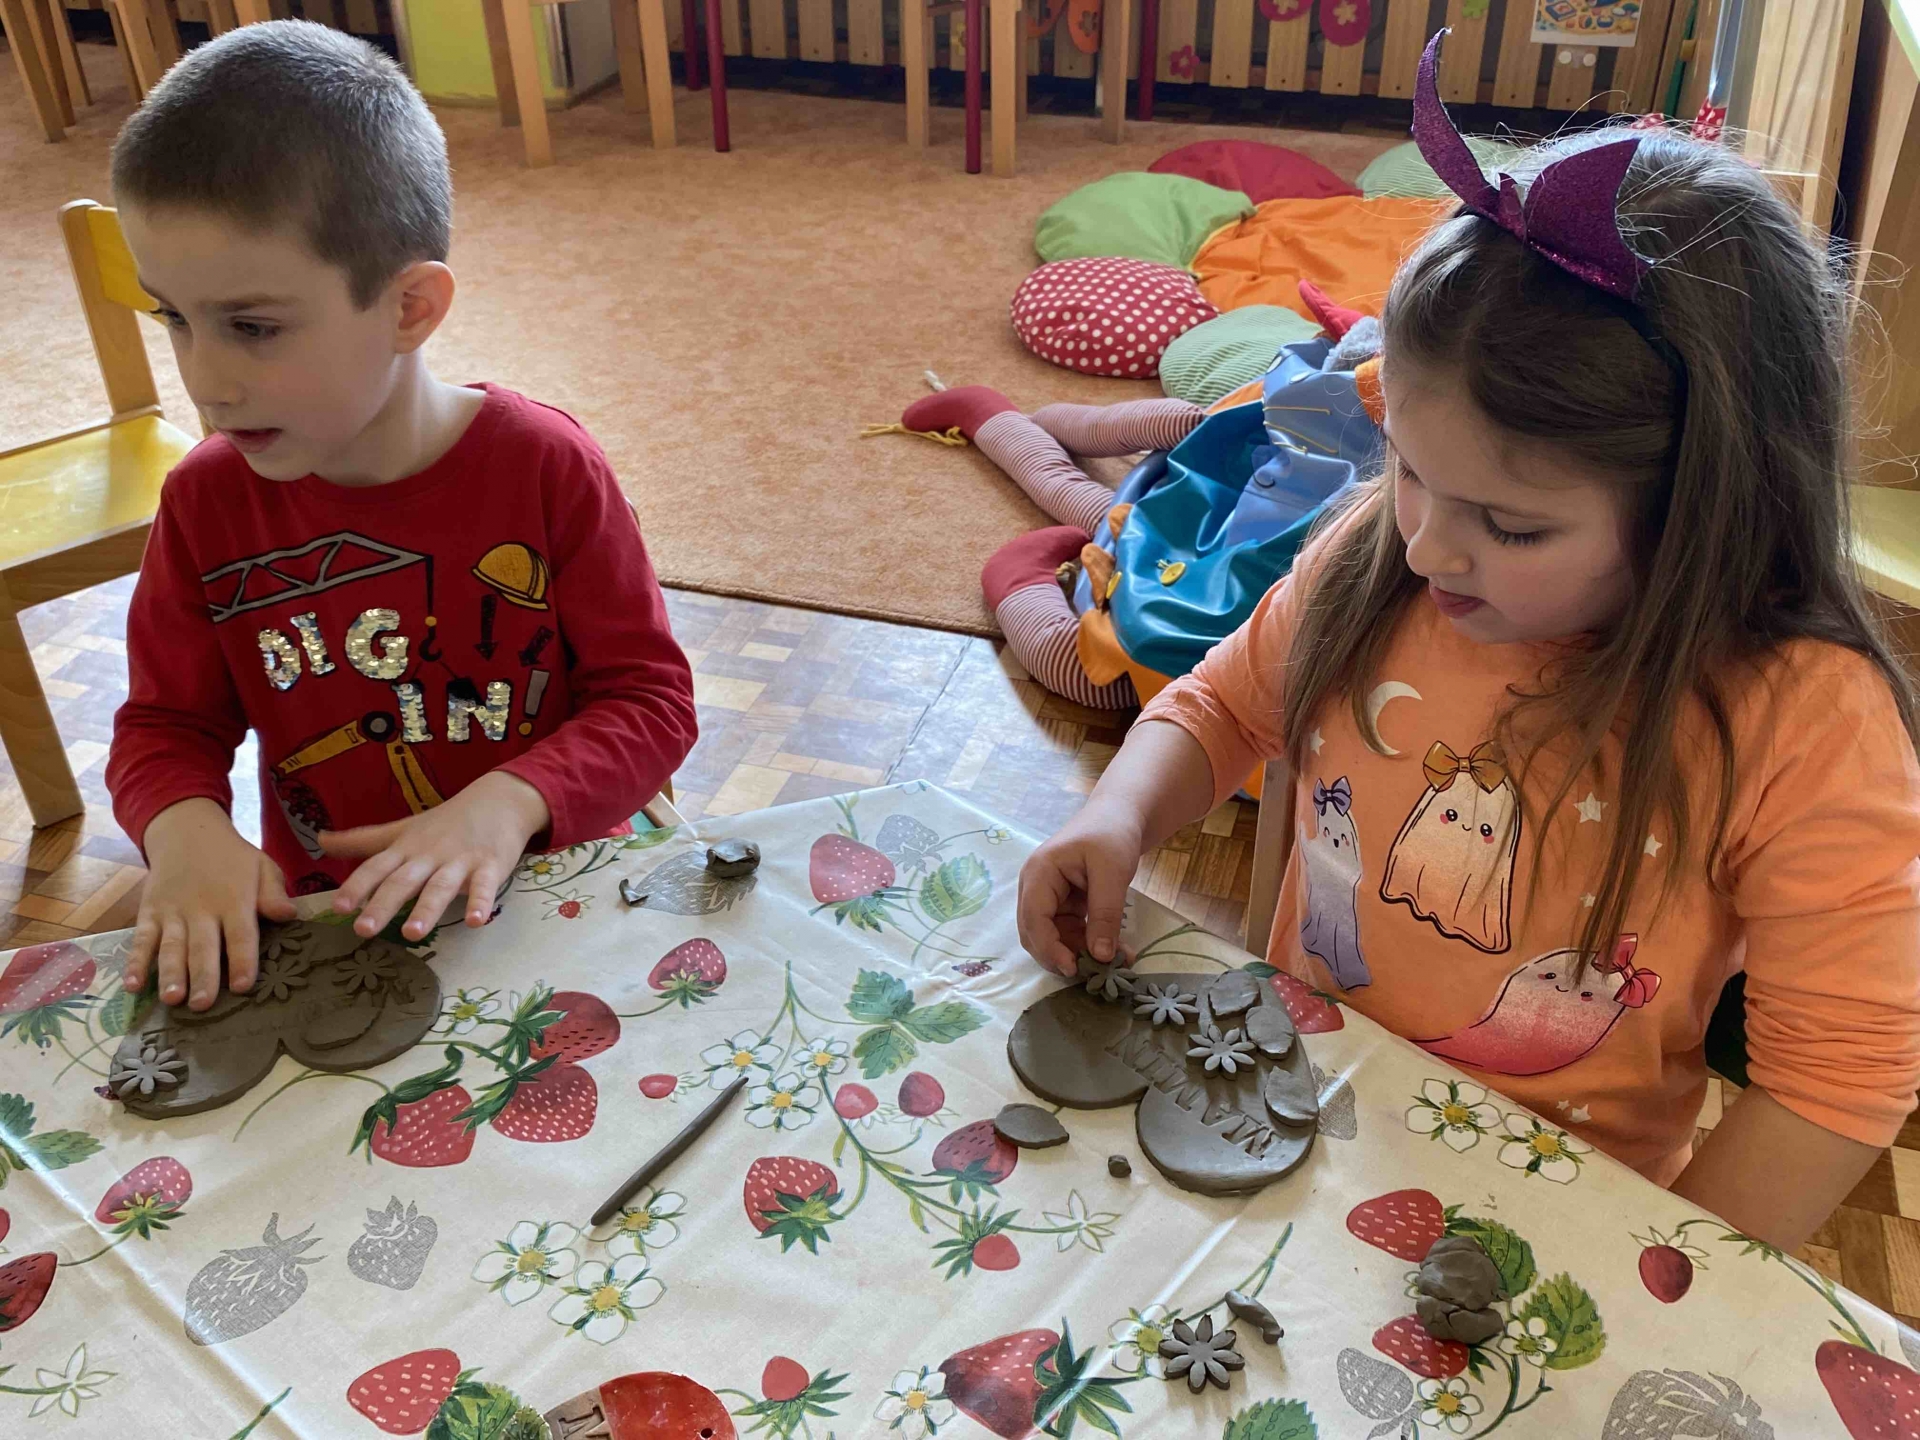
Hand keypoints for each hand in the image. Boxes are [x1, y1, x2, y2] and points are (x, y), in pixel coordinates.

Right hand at [130, 798, 296, 1010]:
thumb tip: (290, 915)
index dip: (241, 960)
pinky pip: (140, 939)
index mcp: (234, 900)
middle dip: (202, 976)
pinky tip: (132, 986)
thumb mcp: (261, 867)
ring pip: (171, 946)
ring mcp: (172, 912)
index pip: (240, 934)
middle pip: (202, 946)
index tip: (242, 986)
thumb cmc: (233, 859)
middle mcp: (201, 909)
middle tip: (202, 1005)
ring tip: (172, 999)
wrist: (187, 832)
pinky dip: (135, 962)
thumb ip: (274, 892)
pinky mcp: (149, 912)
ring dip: (170, 974)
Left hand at [319, 770, 550, 940]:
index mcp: (407, 848)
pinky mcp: (490, 866)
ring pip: (440, 886)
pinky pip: (485, 886)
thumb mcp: (402, 830)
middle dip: (383, 904)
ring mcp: (461, 861)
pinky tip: (476, 922)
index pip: (377, 867)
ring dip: (427, 909)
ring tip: (412, 933)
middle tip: (364, 930)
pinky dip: (480, 902)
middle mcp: (429, 855)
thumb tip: (319, 841)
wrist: (499, 800)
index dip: (357, 886)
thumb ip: (362, 841)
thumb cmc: (445, 822)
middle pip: (403, 881)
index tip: (338, 907)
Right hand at [1016, 802, 1143, 976]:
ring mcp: (1048, 898)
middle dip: (1060, 956)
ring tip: (1113, 962)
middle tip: (1091, 974)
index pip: (1034, 918)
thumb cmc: (1112, 834)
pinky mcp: (1062, 906)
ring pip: (1052, 938)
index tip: (1072, 968)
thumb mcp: (1112, 872)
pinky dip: (1086, 945)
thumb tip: (1100, 956)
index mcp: (1039, 873)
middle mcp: (1035, 887)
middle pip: (1035, 933)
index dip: (1049, 947)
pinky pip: (1067, 933)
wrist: (1119, 817)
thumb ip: (1105, 913)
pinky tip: (1113, 952)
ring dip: (1077, 953)